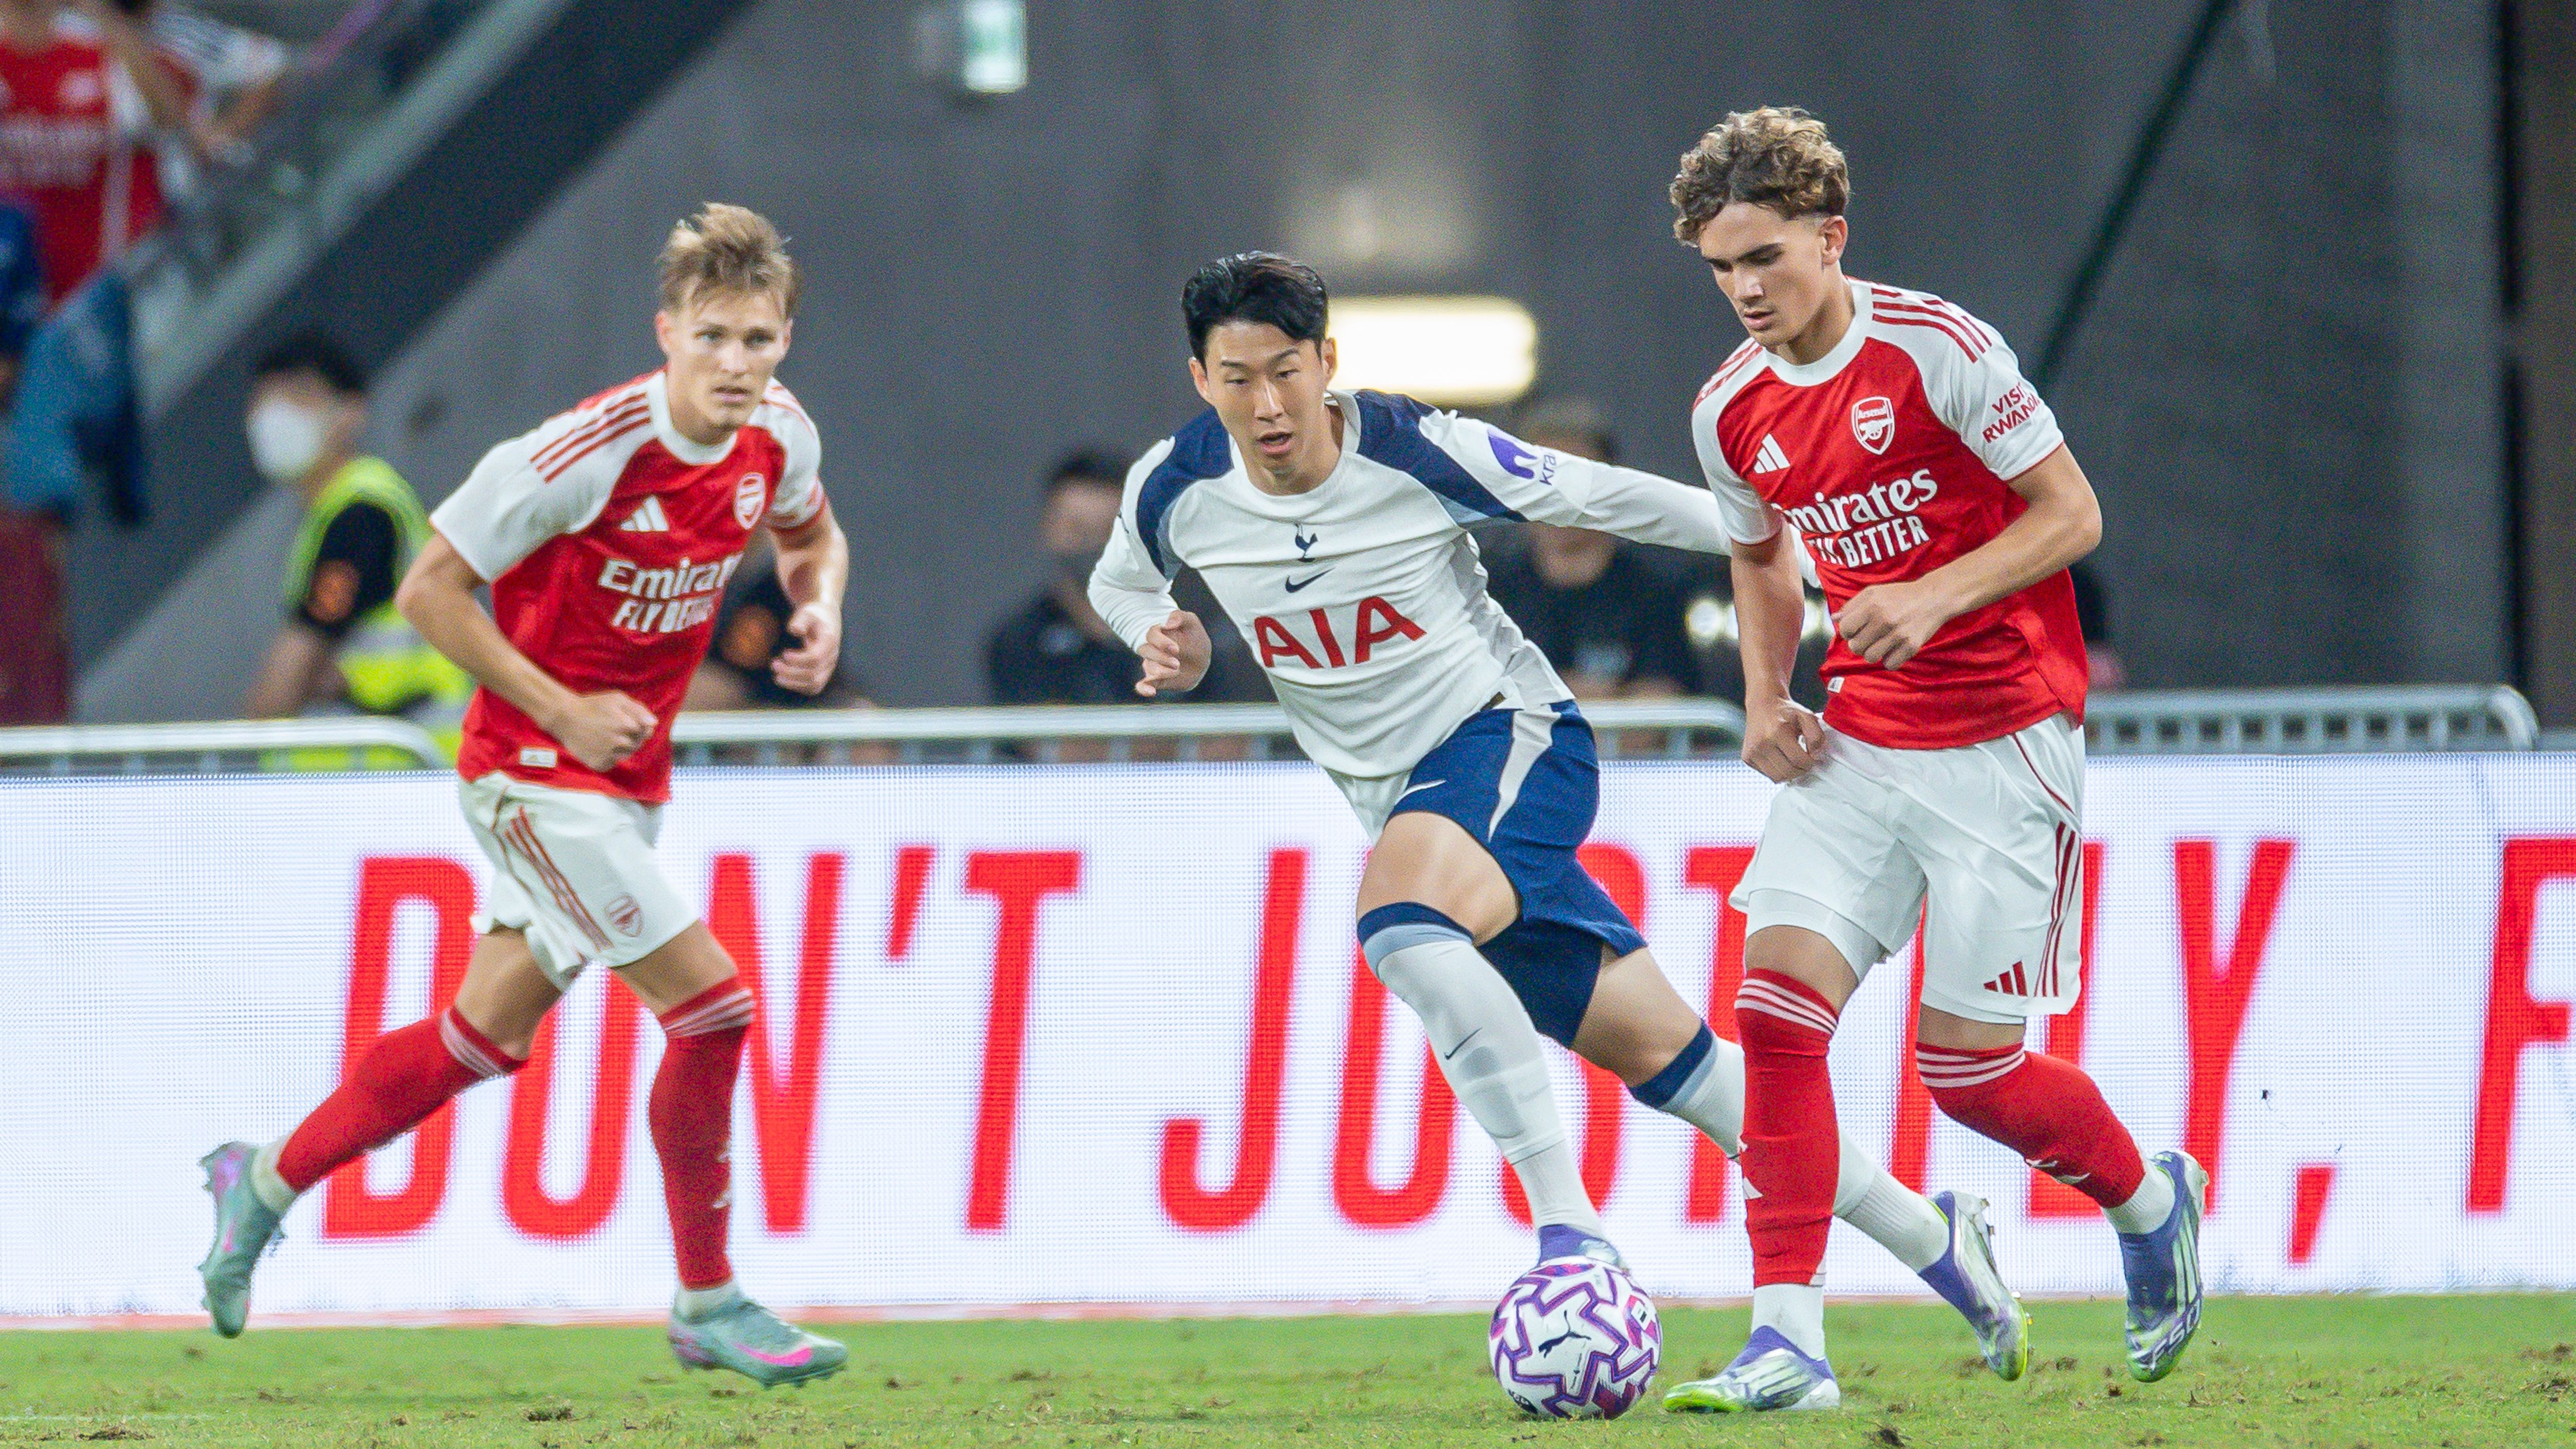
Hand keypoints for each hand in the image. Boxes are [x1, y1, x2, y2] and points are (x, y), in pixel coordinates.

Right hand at [548, 690, 656, 771]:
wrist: (564, 718)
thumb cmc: (593, 706)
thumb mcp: (617, 699)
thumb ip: (638, 710)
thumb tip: (653, 724)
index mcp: (626, 725)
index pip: (646, 731)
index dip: (638, 726)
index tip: (626, 721)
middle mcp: (619, 742)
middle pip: (637, 744)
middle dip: (631, 737)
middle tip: (614, 728)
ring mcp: (609, 755)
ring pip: (626, 754)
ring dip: (621, 747)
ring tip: (606, 736)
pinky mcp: (600, 764)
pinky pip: (613, 762)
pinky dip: (609, 756)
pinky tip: (599, 746)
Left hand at [770, 602, 840, 695]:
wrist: (825, 618)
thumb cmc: (813, 615)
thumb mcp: (806, 612)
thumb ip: (800, 620)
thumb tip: (794, 630)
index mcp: (829, 641)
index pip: (815, 658)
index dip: (798, 660)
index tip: (783, 654)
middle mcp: (831, 656)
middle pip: (813, 674)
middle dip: (791, 672)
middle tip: (773, 664)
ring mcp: (829, 666)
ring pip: (814, 684)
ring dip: (793, 683)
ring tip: (776, 676)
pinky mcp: (823, 672)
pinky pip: (813, 687)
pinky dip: (798, 686)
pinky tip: (784, 679)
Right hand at [1135, 609, 1210, 696]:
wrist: (1200, 657)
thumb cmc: (1193, 637)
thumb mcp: (1191, 623)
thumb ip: (1180, 617)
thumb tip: (1168, 623)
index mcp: (1159, 633)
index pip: (1151, 635)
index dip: (1161, 642)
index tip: (1176, 649)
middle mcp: (1153, 649)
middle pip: (1146, 650)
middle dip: (1161, 658)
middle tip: (1177, 663)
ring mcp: (1153, 664)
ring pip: (1148, 667)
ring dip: (1162, 671)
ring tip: (1177, 671)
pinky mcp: (1157, 679)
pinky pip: (1144, 684)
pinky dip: (1144, 688)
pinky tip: (1150, 692)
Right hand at [1741, 696, 1828, 782]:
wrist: (1762, 704)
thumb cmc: (1784, 711)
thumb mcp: (1806, 716)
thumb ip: (1817, 736)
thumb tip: (1816, 755)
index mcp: (1777, 732)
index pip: (1798, 760)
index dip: (1810, 762)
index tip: (1812, 757)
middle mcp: (1761, 743)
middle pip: (1788, 772)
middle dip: (1801, 770)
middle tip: (1804, 761)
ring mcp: (1752, 752)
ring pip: (1777, 777)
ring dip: (1790, 773)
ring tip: (1793, 761)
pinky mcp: (1747, 758)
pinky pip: (1767, 775)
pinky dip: (1777, 771)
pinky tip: (1781, 760)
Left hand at [1835, 577, 1958, 669]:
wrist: (1933, 597)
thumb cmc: (1900, 595)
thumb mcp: (1873, 593)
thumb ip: (1852, 606)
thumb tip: (1834, 619)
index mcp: (1872, 605)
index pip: (1845, 629)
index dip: (1847, 632)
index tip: (1855, 630)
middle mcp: (1884, 620)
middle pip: (1855, 646)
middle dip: (1858, 644)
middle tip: (1868, 638)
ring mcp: (1898, 634)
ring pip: (1870, 658)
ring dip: (1873, 653)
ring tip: (1880, 644)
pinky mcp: (1911, 646)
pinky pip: (1889, 664)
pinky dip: (1889, 659)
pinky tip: (1893, 649)